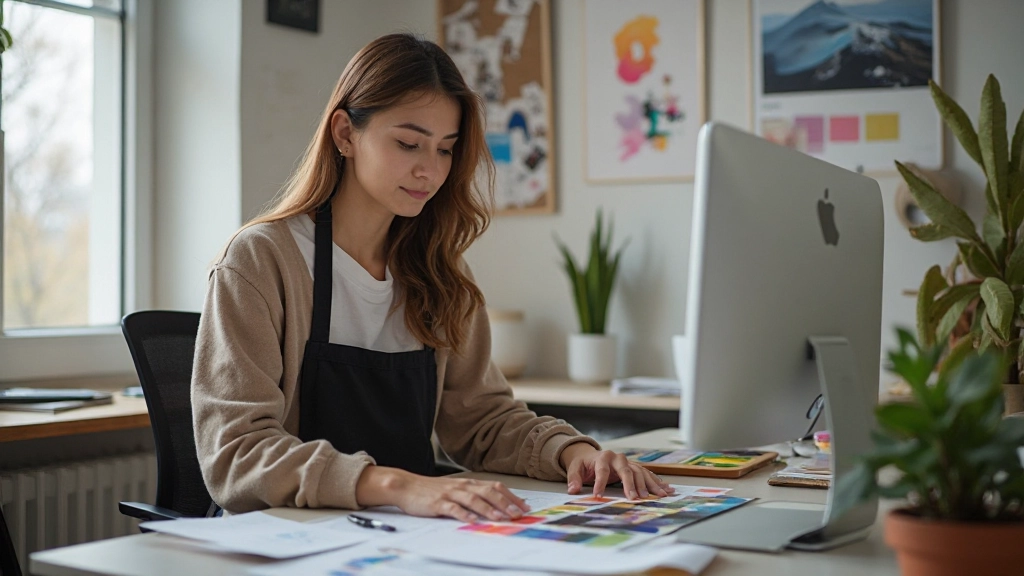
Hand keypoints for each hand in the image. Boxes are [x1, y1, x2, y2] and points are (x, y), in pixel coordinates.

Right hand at [355, 466, 529, 522]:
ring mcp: (450, 494)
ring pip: (473, 499)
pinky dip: (464, 514)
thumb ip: (475, 494)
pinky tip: (472, 520)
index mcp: (469, 483)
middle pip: (488, 492)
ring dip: (488, 508)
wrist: (407, 486)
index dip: (511, 496)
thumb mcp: (457, 489)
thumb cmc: (433, 490)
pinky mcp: (438, 503)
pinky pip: (453, 508)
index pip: (495, 487)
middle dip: (505, 503)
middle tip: (518, 513)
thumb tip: (497, 503)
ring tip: (500, 517)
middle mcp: (462, 486)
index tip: (525, 507)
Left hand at [559, 443, 674, 499]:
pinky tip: (666, 490)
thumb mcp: (574, 468)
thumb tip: (573, 490)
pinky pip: (647, 475)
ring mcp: (628, 462)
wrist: (591, 455)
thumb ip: (574, 478)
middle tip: (634, 498)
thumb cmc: (583, 464)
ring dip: (649, 485)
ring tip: (658, 496)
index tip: (599, 496)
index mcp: (602, 457)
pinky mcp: (634, 467)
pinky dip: (657, 482)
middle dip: (631, 485)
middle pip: (626, 471)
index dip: (600, 483)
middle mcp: (618, 458)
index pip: (602, 471)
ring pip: (640, 472)